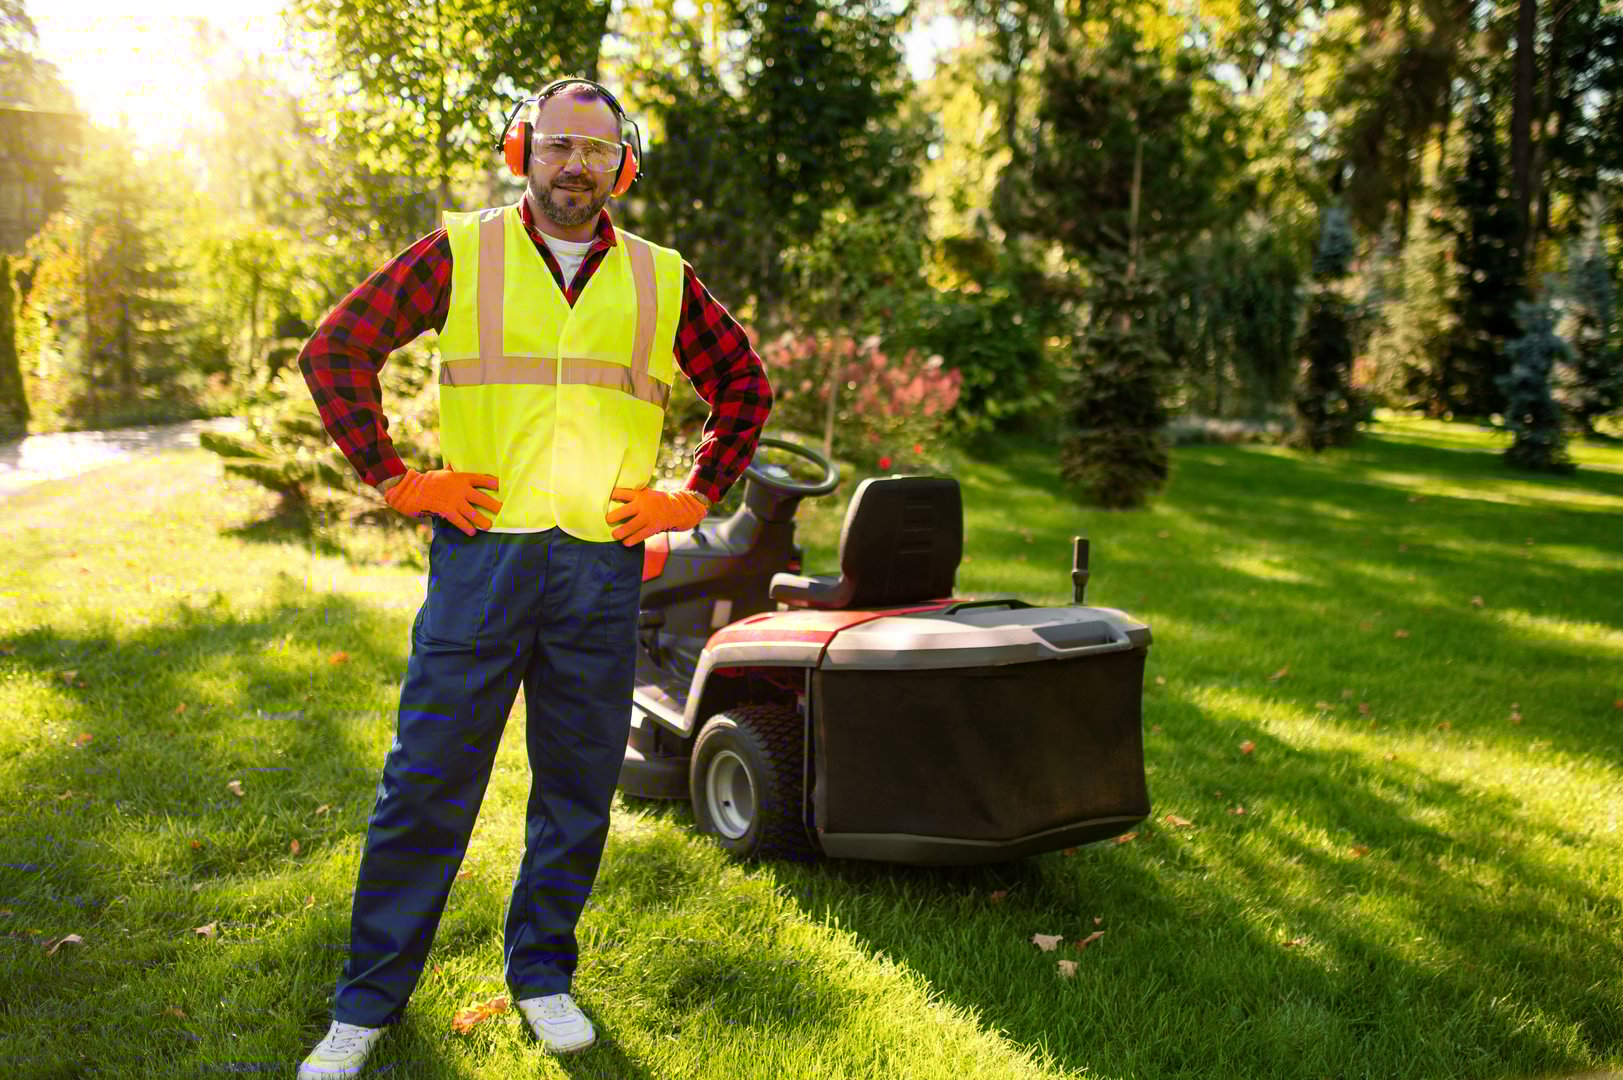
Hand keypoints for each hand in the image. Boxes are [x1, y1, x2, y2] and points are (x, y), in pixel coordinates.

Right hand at [383, 468, 502, 535]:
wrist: (411, 490)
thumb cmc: (427, 481)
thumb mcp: (441, 473)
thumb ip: (450, 471)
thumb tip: (452, 465)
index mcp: (461, 478)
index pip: (481, 479)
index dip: (492, 483)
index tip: (501, 486)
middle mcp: (461, 489)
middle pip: (483, 498)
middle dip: (494, 506)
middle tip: (502, 511)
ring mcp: (455, 501)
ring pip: (474, 513)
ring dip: (482, 521)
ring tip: (489, 526)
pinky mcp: (447, 511)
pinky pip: (461, 521)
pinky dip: (467, 527)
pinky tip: (473, 532)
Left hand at [606, 486, 707, 545]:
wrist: (676, 509)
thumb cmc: (655, 501)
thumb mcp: (646, 493)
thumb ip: (632, 495)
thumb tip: (611, 497)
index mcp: (639, 495)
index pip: (623, 493)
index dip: (613, 495)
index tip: (605, 499)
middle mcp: (643, 505)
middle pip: (626, 510)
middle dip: (616, 515)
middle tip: (607, 520)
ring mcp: (648, 517)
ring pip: (633, 525)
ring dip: (623, 531)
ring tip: (615, 535)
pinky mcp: (653, 527)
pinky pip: (642, 535)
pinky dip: (633, 540)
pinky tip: (626, 543)